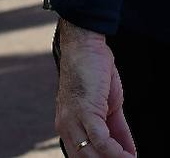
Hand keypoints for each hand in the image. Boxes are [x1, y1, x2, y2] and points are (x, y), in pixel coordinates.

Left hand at [55, 20, 135, 156]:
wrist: (84, 48)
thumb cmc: (94, 75)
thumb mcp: (107, 108)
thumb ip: (115, 130)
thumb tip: (128, 153)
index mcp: (68, 126)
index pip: (81, 155)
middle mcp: (65, 125)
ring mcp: (72, 118)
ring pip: (91, 153)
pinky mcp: (84, 110)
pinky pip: (100, 139)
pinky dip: (116, 151)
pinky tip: (129, 157)